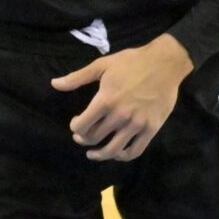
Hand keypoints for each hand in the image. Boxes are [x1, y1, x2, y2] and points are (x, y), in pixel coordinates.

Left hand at [55, 34, 191, 162]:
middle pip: (96, 137)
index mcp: (105, 100)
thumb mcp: (101, 65)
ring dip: (100, 154)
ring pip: (114, 149)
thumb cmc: (130, 62)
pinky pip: (136, 150)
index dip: (75, 128)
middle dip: (84, 139)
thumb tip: (54, 84)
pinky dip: (123, 156)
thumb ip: (77, 78)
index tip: (75, 125)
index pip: (83, 125)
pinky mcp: (151, 129)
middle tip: (81, 138)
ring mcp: (137, 124)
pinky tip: (117, 154)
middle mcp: (120, 115)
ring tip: (93, 154)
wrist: (164, 64)